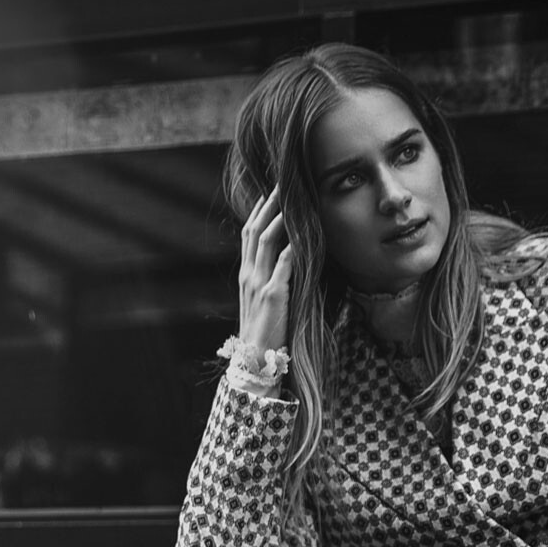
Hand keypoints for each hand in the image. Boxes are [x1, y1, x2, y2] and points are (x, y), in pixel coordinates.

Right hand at [236, 186, 293, 355]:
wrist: (255, 362)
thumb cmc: (263, 335)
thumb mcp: (262, 303)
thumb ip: (270, 281)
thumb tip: (287, 261)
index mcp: (246, 276)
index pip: (248, 235)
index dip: (258, 212)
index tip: (270, 193)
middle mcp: (248, 276)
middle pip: (254, 231)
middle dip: (268, 206)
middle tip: (282, 184)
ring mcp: (258, 284)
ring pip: (265, 241)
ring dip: (278, 218)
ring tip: (291, 200)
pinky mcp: (272, 295)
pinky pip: (281, 265)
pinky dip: (290, 247)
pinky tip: (301, 234)